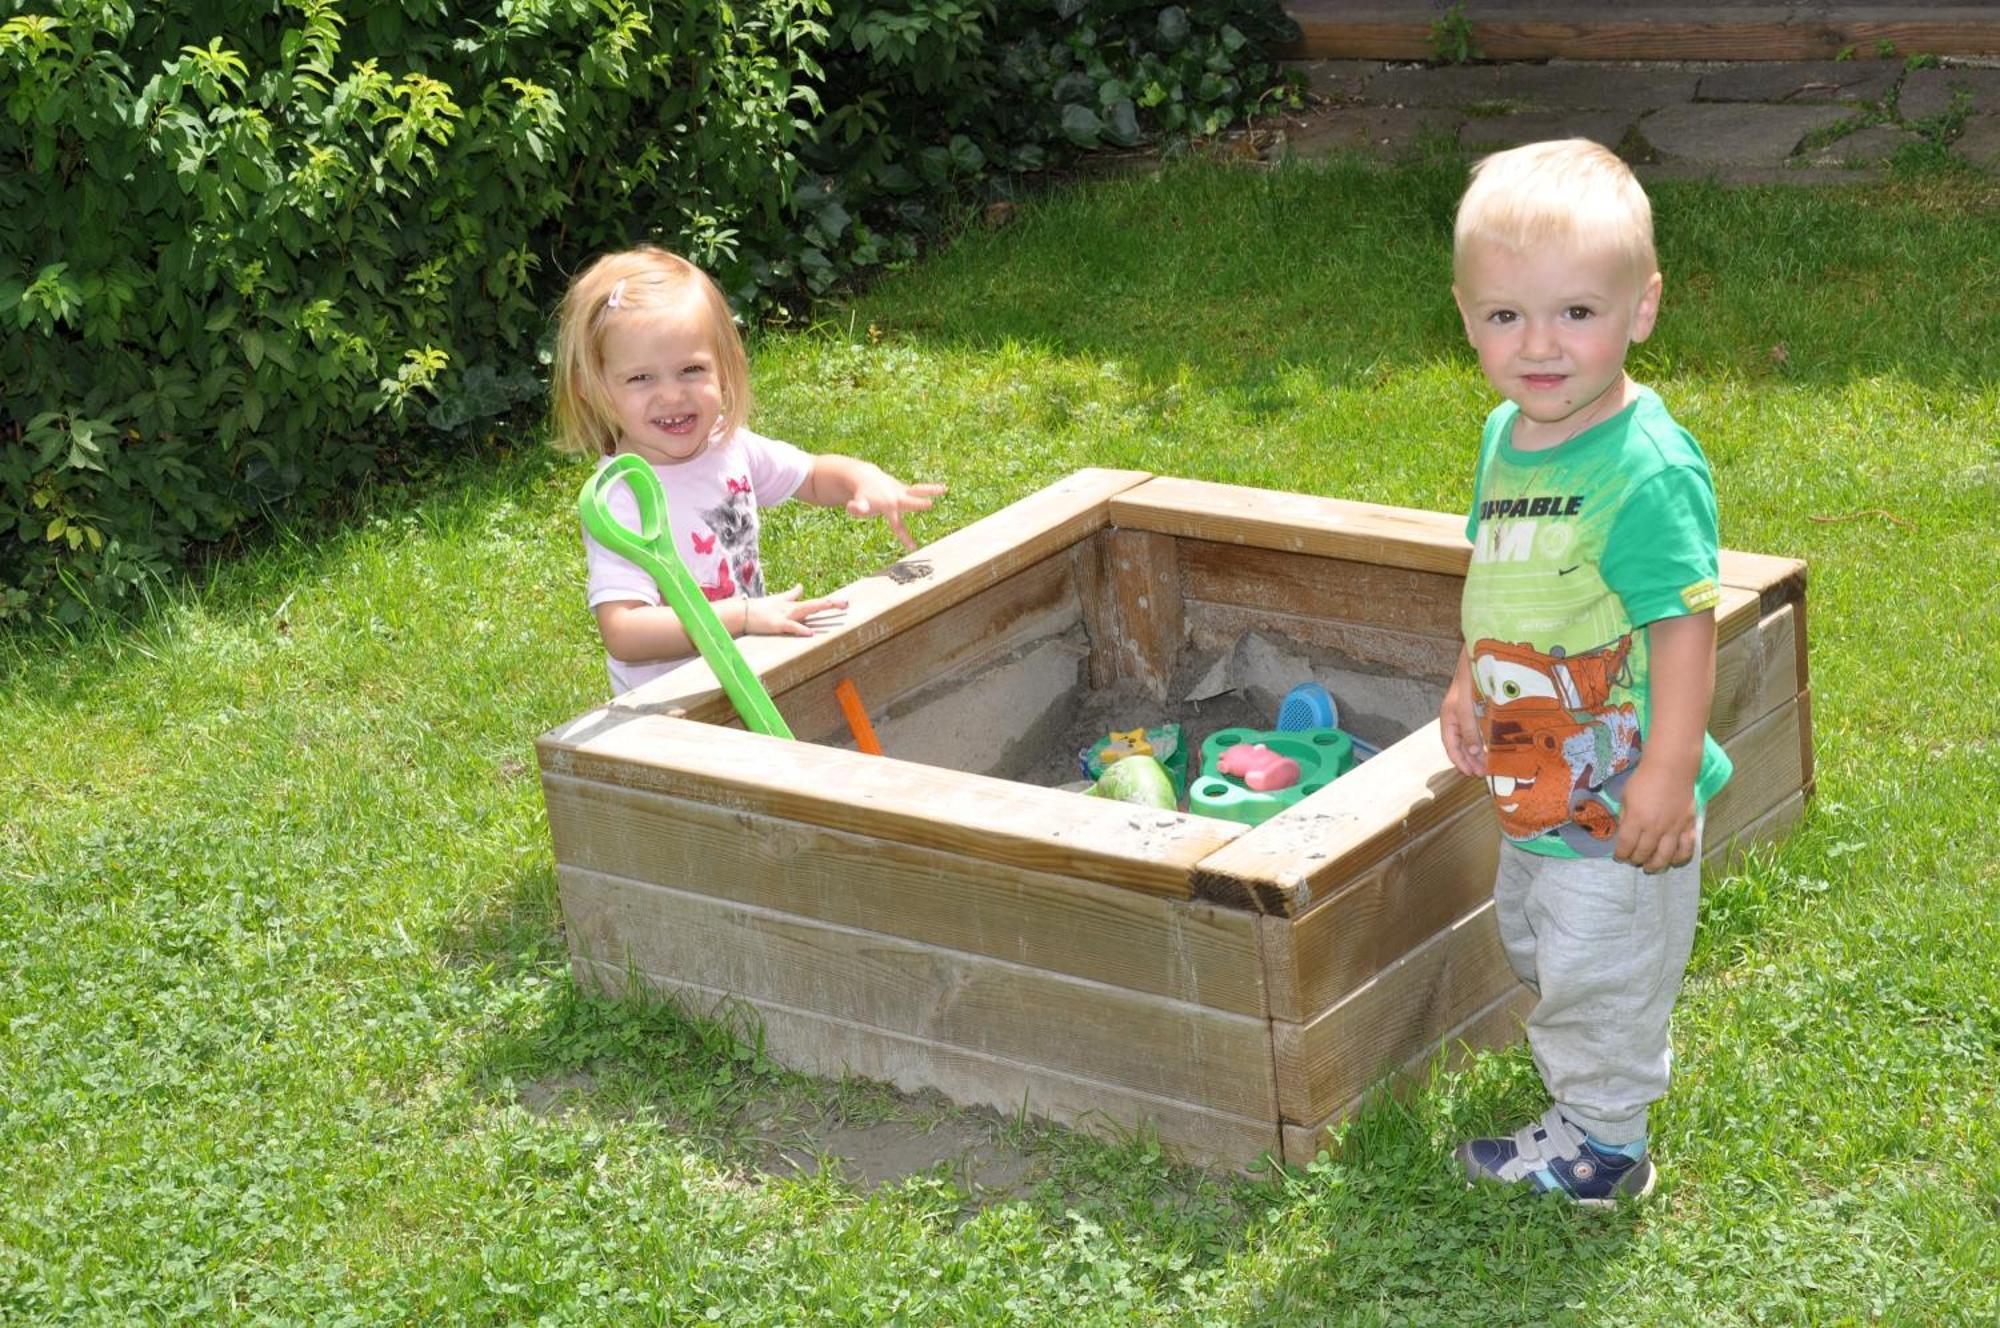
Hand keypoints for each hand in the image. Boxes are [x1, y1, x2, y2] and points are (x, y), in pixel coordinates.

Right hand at [742, 585, 847, 637]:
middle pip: (814, 604)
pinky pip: (791, 627)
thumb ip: (792, 594)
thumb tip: (801, 586)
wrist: (743, 612)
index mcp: (795, 605)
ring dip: (818, 606)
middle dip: (830, 604)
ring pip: (805, 609)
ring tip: (832, 605)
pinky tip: (811, 633)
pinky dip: (801, 629)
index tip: (845, 603)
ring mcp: (785, 615)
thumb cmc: (761, 608)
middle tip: (845, 603)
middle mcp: (792, 608)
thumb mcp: (779, 600)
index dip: (830, 602)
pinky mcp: (777, 624)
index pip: (816, 602)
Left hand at [846, 469, 945, 550]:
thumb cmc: (861, 496)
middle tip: (929, 504)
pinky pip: (918, 489)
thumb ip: (857, 508)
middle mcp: (897, 497)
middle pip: (910, 502)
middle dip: (918, 504)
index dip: (905, 537)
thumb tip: (851, 507)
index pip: (898, 525)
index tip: (914, 548)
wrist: (864, 477)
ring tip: (944, 489)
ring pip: (918, 490)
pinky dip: (930, 489)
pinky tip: (942, 489)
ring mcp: (902, 491)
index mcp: (888, 506)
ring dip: (931, 489)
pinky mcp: (904, 487)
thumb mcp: (857, 504)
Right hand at [1440, 651, 1487, 776]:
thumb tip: (1474, 754)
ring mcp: (1467, 712)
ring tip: (1488, 764)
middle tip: (1483, 773)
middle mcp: (1456, 717)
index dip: (1460, 762)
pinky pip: (1479, 729)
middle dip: (1470, 760)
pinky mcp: (1478, 707)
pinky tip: (1493, 745)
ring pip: (1469, 738)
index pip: (1451, 747)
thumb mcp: (1466, 707)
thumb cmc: (1468, 679)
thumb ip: (1469, 730)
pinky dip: (1484, 739)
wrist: (1478, 655)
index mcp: (1448, 718)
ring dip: (1477, 752)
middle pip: (1460, 745)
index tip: (1472, 774)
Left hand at [1611, 762, 1697, 872]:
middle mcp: (1655, 827)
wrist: (1671, 768)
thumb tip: (1624, 834)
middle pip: (1644, 853)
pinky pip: (1686, 848)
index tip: (1619, 857)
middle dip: (1636, 860)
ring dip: (1656, 865)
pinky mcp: (1689, 825)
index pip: (1626, 845)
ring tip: (1650, 868)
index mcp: (1636, 819)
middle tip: (1633, 861)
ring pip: (1665, 856)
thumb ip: (1625, 817)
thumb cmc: (1644, 779)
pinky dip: (1680, 858)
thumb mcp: (1625, 797)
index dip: (1620, 854)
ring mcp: (1674, 828)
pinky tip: (1673, 861)